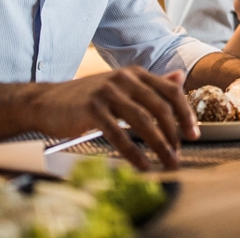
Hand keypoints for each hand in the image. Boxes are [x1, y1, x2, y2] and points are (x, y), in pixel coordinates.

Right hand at [35, 67, 196, 170]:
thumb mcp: (120, 86)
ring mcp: (107, 92)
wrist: (46, 102)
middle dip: (174, 134)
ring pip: (143, 121)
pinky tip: (142, 165)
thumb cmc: (86, 99)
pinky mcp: (92, 109)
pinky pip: (119, 134)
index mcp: (134, 73)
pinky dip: (134, 152)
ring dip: (159, 145)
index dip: (185, 113)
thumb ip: (150, 84)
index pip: (170, 91)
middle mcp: (124, 78)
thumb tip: (180, 77)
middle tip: (180, 154)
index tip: (194, 134)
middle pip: (160, 107)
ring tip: (168, 163)